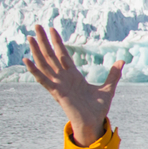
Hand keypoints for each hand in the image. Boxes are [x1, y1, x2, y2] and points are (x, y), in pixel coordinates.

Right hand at [24, 25, 122, 146]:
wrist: (93, 123)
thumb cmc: (98, 108)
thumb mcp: (108, 89)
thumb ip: (113, 75)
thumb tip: (121, 62)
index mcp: (74, 76)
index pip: (63, 55)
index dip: (57, 42)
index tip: (52, 29)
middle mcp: (64, 78)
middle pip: (51, 55)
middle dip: (44, 41)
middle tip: (37, 26)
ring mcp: (59, 84)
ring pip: (44, 64)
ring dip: (36, 51)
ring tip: (29, 37)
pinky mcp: (56, 93)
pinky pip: (43, 80)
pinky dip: (34, 70)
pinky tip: (26, 60)